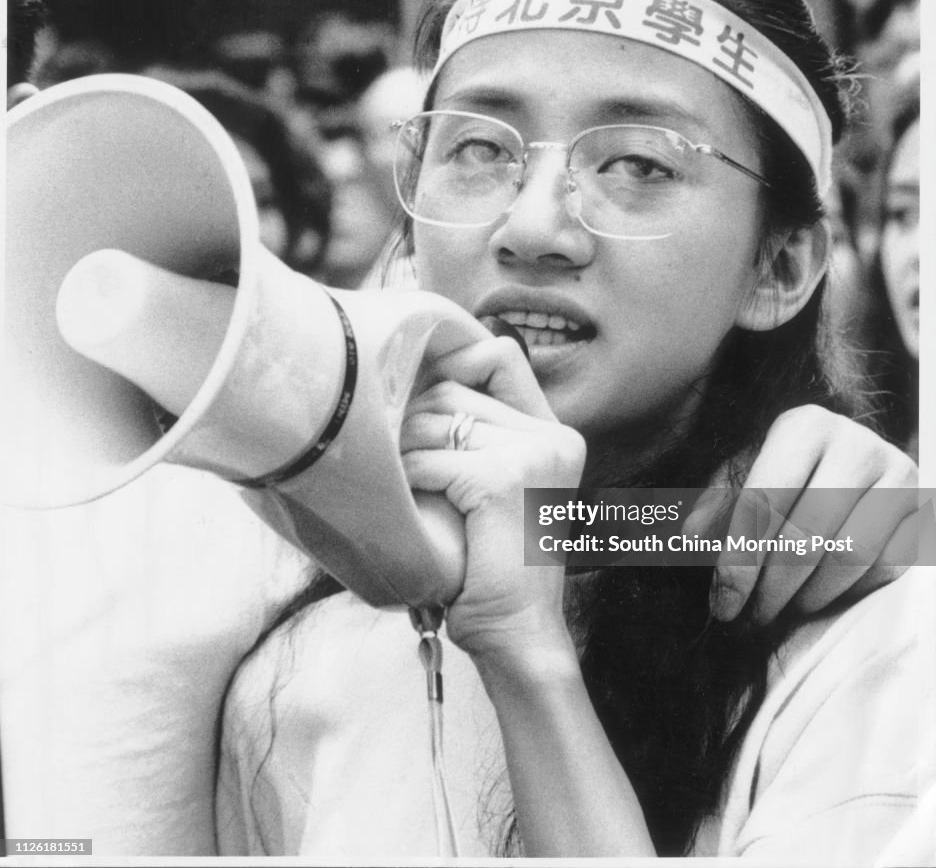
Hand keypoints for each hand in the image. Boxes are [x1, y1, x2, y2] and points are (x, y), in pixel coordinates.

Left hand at [400, 336, 585, 660]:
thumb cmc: (492, 565)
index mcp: (555, 433)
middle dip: (415, 423)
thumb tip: (415, 384)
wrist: (516, 632)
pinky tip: (418, 510)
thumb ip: (477, 435)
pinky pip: (428, 457)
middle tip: (408, 468)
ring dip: (407, 454)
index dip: (454, 364)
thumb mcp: (496, 487)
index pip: (500, 354)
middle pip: (453, 388)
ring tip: (414, 492)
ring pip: (434, 418)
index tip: (423, 402)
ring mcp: (532, 454)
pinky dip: (410, 481)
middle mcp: (552, 435)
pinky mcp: (501, 478)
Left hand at [681, 405, 918, 624]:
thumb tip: (692, 538)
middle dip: (771, 589)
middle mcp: (856, 443)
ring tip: (775, 612)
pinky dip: (846, 594)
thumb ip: (714, 506)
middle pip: (808, 535)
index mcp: (803, 425)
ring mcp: (898, 475)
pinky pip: (886, 568)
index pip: (765, 500)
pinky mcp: (921, 510)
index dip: (740, 559)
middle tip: (746, 619)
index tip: (722, 603)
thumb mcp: (740, 475)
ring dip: (807, 597)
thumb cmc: (780, 470)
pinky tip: (815, 598)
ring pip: (850, 557)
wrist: (844, 459)